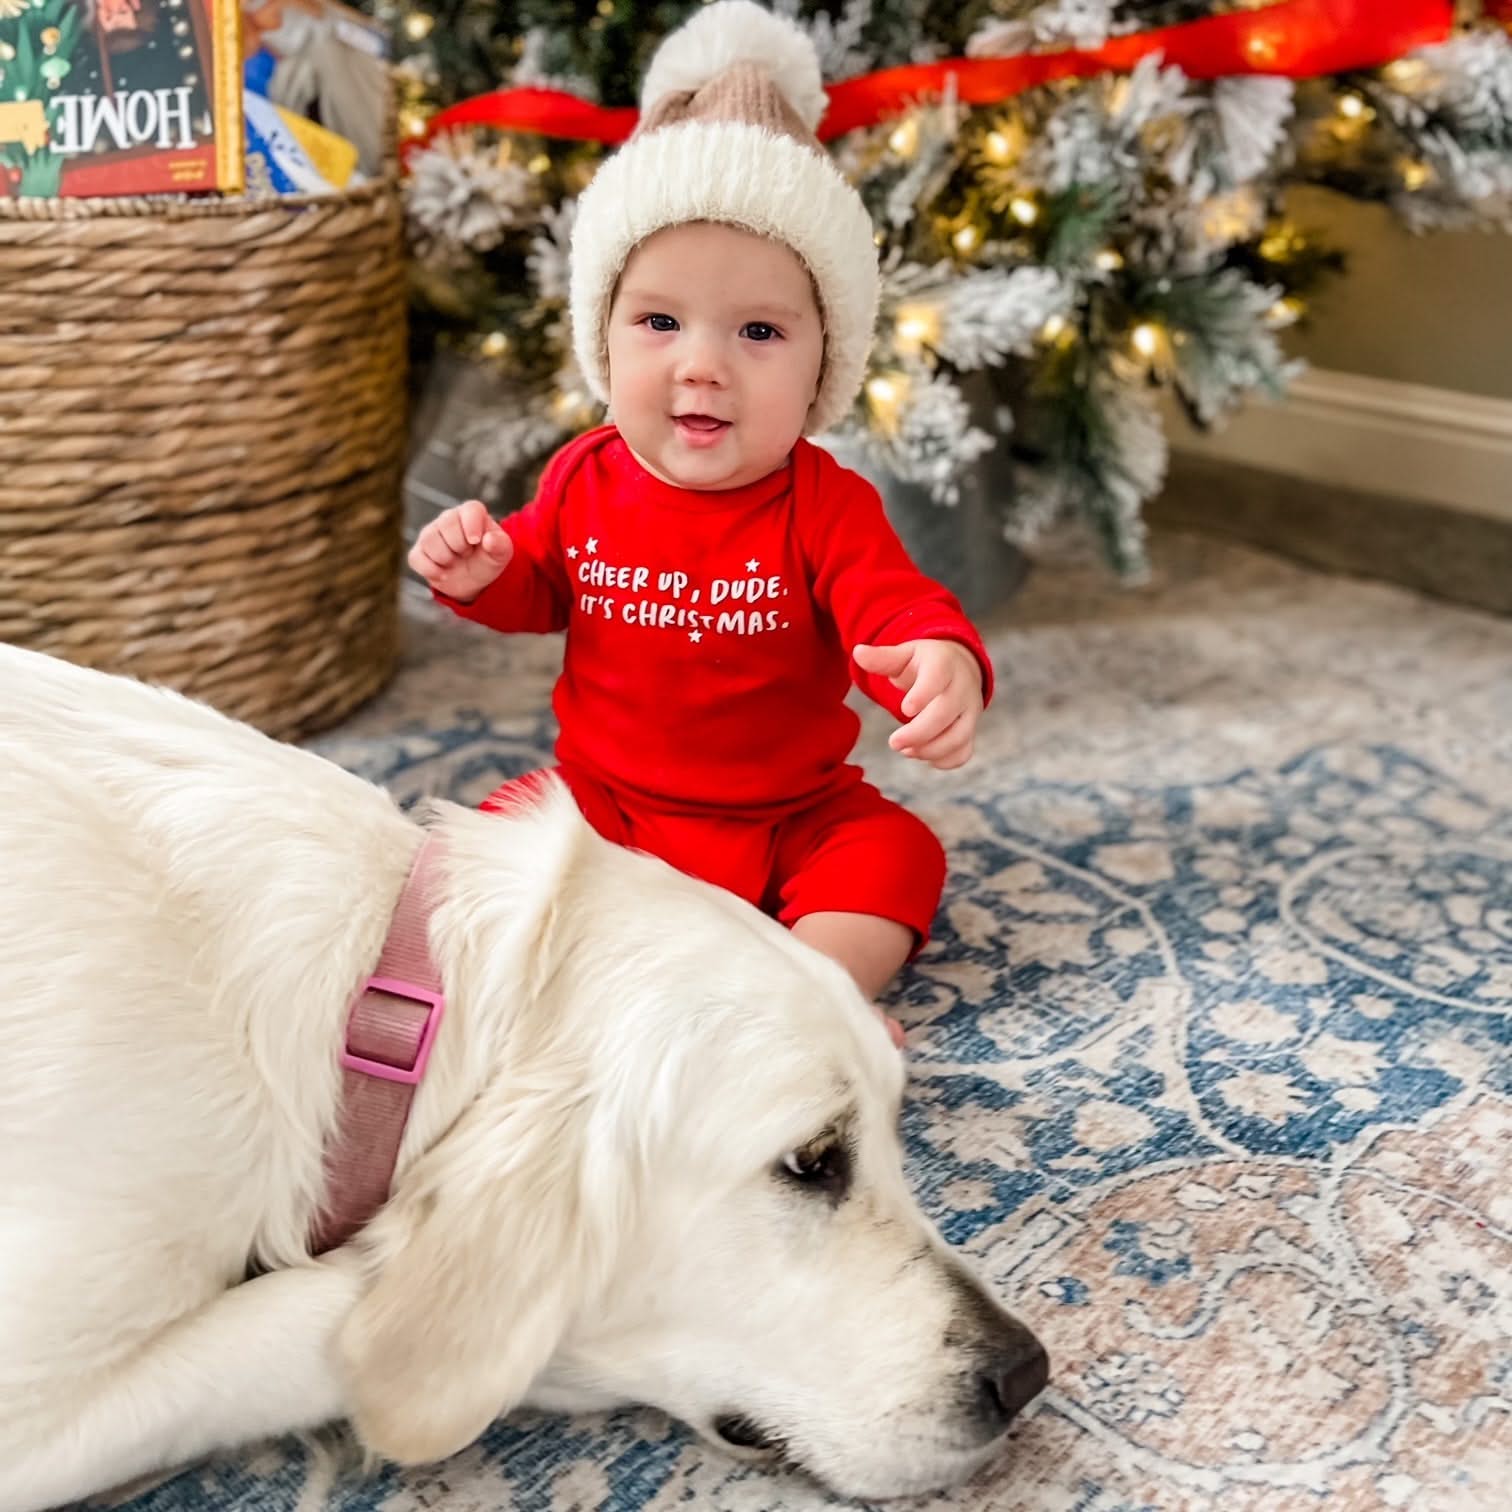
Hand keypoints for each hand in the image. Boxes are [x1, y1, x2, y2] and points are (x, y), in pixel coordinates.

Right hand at [407, 500, 513, 602]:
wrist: (474, 581)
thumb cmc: (488, 559)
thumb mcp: (501, 554)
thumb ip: (500, 544)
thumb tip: (489, 539)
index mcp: (472, 513)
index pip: (470, 509)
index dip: (472, 525)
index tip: (475, 541)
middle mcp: (448, 518)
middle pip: (447, 524)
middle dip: (460, 546)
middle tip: (467, 553)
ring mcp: (431, 534)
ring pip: (429, 540)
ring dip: (446, 558)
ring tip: (455, 561)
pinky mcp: (419, 552)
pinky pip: (416, 558)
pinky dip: (431, 570)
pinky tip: (444, 574)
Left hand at [852, 639, 983, 770]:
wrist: (958, 668)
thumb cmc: (925, 664)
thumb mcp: (905, 655)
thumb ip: (882, 658)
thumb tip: (858, 653)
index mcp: (943, 664)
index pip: (938, 677)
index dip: (923, 694)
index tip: (905, 709)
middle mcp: (962, 688)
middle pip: (946, 713)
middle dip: (919, 732)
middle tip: (893, 743)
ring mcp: (970, 711)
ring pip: (958, 736)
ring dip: (930, 750)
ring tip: (905, 750)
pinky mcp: (970, 731)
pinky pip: (963, 752)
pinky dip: (943, 761)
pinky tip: (921, 755)